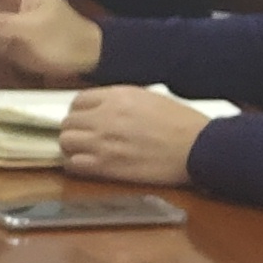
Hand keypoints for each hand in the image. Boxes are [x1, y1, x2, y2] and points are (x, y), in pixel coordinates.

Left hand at [58, 88, 208, 188]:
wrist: (196, 147)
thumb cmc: (181, 122)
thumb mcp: (149, 97)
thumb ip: (122, 100)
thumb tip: (105, 107)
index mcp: (116, 96)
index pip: (78, 100)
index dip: (79, 111)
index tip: (85, 118)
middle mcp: (104, 117)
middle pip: (68, 122)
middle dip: (74, 129)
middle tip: (84, 137)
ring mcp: (103, 142)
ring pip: (65, 142)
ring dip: (72, 147)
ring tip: (84, 152)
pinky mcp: (107, 166)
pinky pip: (74, 165)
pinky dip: (76, 165)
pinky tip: (88, 165)